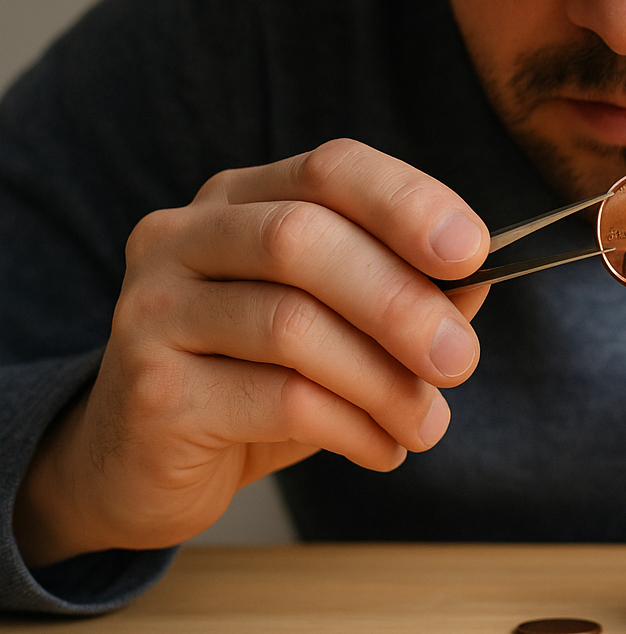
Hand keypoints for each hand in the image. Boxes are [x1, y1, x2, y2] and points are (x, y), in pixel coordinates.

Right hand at [13, 139, 489, 566]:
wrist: (140, 465)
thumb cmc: (256, 380)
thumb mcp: (338, 327)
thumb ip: (405, 292)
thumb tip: (478, 281)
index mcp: (241, 198)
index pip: (329, 168)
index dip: (407, 202)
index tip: (474, 251)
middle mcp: (184, 237)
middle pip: (302, 240)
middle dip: (399, 301)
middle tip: (460, 359)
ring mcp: (155, 310)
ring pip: (290, 325)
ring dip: (383, 380)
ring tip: (426, 423)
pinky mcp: (151, 391)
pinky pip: (274, 400)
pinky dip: (350, 427)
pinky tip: (381, 448)